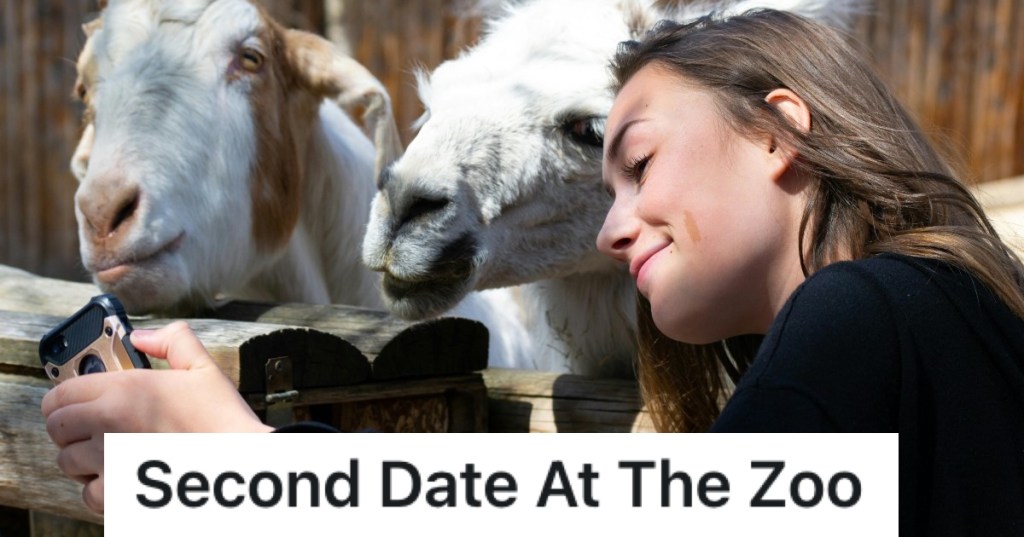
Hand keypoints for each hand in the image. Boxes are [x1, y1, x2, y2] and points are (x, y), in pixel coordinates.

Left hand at [40, 321, 272, 513]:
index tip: (71, 400)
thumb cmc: (223, 418)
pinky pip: (87, 494)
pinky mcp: (119, 492)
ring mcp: (110, 460)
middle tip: (87, 427)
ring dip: (80, 459)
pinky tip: (115, 479)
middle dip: (67, 426)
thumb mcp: (204, 367)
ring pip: (67, 462)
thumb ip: (172, 341)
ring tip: (102, 454)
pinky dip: (97, 489)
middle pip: (56, 426)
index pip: (61, 392)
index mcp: (125, 389)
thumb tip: (141, 336)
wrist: (239, 461)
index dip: (61, 396)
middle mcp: (108, 423)